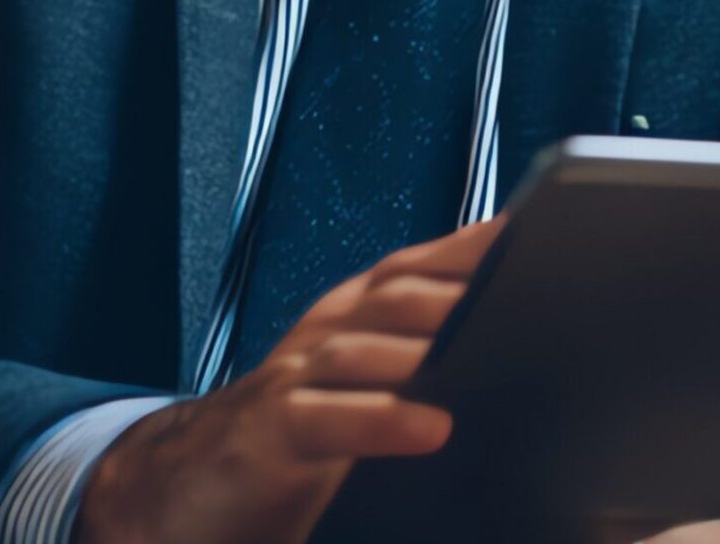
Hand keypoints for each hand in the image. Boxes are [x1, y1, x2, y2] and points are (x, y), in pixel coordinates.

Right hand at [71, 218, 504, 543]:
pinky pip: (326, 418)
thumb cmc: (297, 436)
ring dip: (428, 346)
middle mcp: (325, 331)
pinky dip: (380, 421)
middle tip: (533, 291)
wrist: (183, 485)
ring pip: (365, 346)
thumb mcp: (364, 388)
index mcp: (354, 314)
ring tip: (491, 352)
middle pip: (402, 294)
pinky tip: (431, 429)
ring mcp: (293, 376)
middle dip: (465, 289)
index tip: (537, 233)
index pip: (420, 266)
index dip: (476, 246)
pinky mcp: (266, 432)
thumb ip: (423, 358)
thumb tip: (515, 337)